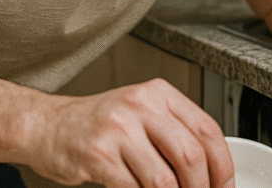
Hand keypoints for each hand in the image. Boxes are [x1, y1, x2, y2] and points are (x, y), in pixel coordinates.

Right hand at [28, 79, 234, 187]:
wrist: (46, 126)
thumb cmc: (98, 125)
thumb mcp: (141, 115)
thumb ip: (174, 135)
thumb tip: (211, 173)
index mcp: (158, 94)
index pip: (208, 130)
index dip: (223, 166)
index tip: (225, 187)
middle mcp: (139, 106)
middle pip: (191, 156)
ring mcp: (117, 130)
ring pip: (164, 180)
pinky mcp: (98, 156)